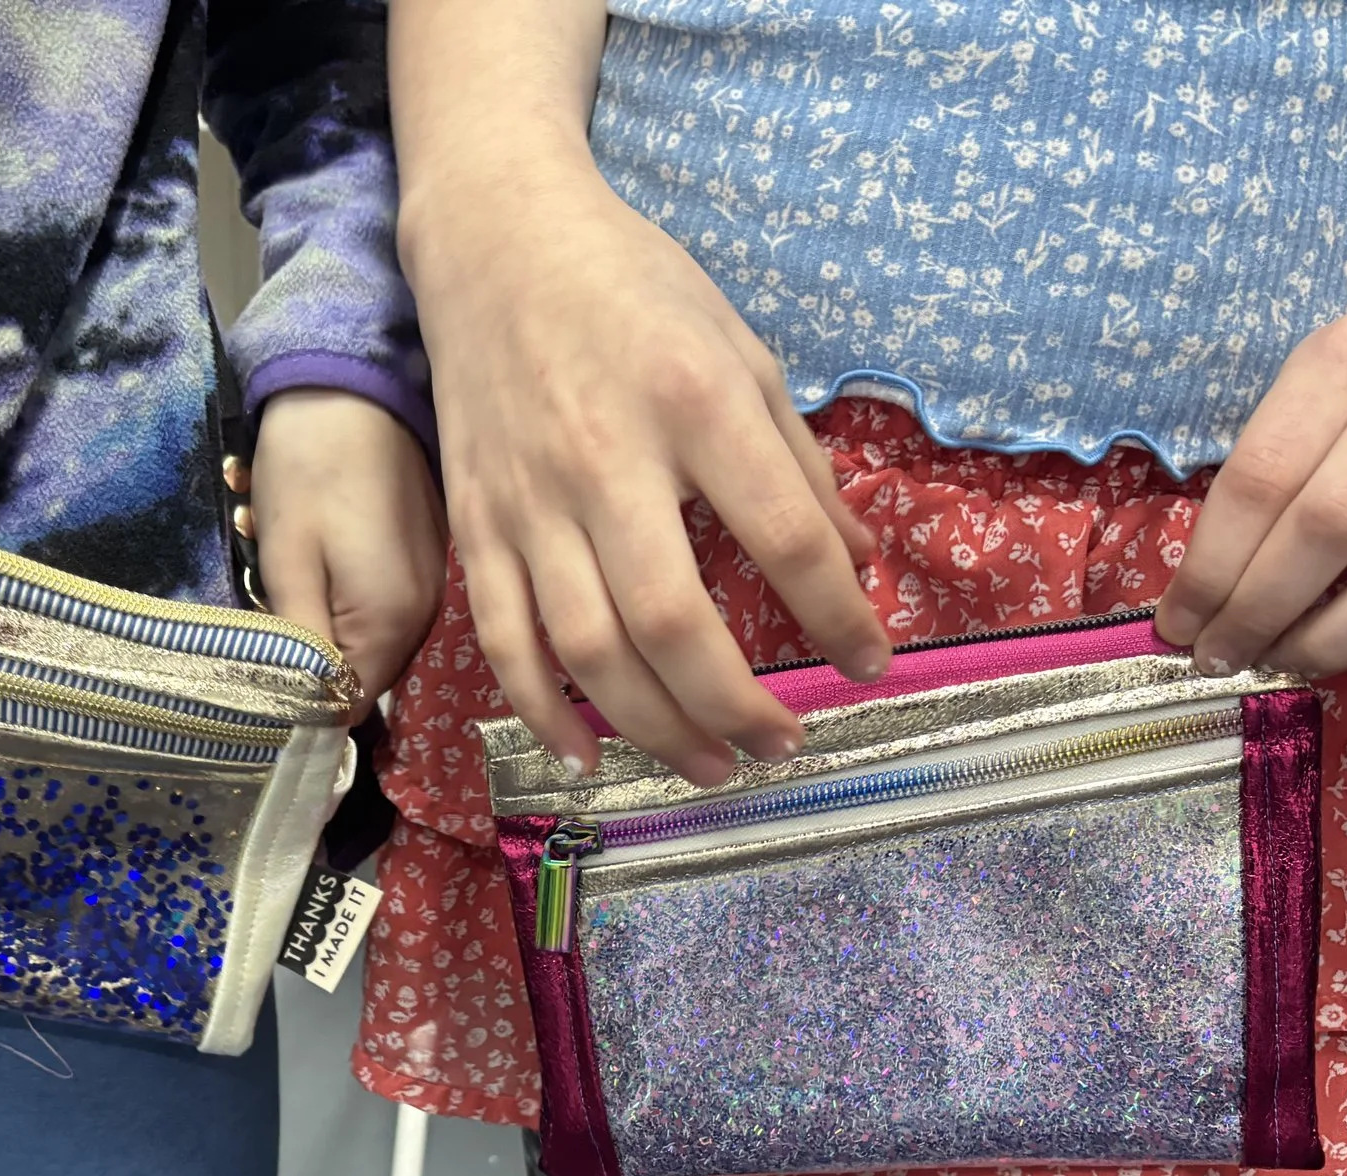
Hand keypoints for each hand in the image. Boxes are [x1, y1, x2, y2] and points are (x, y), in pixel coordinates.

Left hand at [250, 388, 445, 719]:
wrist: (353, 386)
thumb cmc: (310, 469)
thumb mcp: (289, 563)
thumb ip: (300, 650)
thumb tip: (308, 718)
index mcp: (394, 624)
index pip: (348, 706)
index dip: (301, 700)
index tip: (259, 672)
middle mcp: (427, 616)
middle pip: (361, 676)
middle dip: (310, 659)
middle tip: (267, 604)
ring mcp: (432, 586)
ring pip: (370, 642)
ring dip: (325, 624)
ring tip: (290, 568)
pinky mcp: (427, 560)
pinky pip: (383, 608)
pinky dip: (346, 596)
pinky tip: (320, 553)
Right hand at [402, 159, 885, 784]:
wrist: (495, 239)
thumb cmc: (632, 289)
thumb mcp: (740, 351)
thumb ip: (797, 464)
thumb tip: (856, 565)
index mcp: (694, 404)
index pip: (783, 539)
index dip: (837, 617)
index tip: (869, 664)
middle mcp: (607, 461)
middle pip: (673, 623)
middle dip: (736, 706)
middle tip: (781, 744)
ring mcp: (530, 501)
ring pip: (588, 651)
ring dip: (655, 728)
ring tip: (710, 764)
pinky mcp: (477, 523)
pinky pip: (504, 640)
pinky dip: (544, 711)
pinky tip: (589, 756)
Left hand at [1158, 307, 1346, 677]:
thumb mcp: (1321, 406)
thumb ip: (1268, 485)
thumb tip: (1197, 606)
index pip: (1262, 476)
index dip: (1211, 567)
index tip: (1178, 624)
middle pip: (1331, 524)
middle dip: (1261, 609)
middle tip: (1221, 656)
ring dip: (1331, 638)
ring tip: (1281, 662)